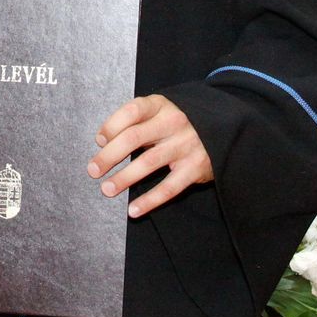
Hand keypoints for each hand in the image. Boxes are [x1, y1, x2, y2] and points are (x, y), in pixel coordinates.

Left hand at [88, 94, 213, 218]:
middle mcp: (174, 122)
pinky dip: (149, 201)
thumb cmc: (177, 124)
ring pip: (148, 163)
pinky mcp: (195, 168)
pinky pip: (169, 187)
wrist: (224, 132)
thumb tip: (103, 141)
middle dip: (109, 156)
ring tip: (106, 189)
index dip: (111, 125)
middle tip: (92, 170)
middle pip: (134, 137)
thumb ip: (135, 121)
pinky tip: (133, 210)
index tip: (98, 141)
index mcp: (161, 105)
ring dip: (124, 178)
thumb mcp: (160, 112)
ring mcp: (186, 145)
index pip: (131, 111)